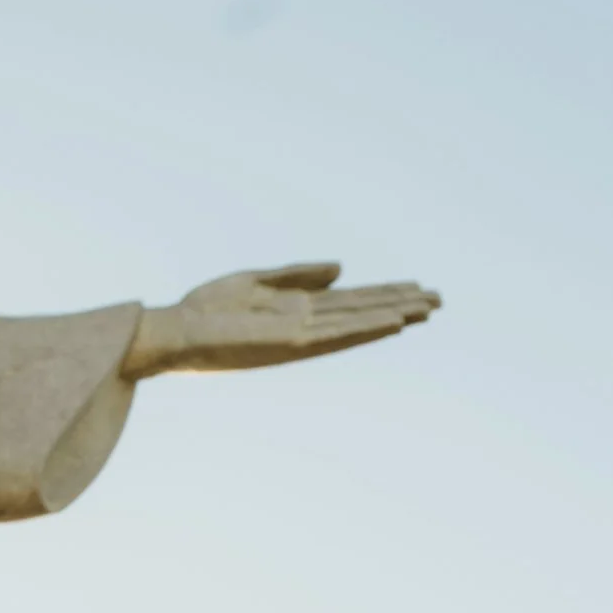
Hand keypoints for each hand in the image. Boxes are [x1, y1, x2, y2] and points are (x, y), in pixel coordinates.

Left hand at [125, 263, 439, 377]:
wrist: (172, 333)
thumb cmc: (204, 311)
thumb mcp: (254, 281)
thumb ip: (297, 276)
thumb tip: (341, 269)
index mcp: (296, 312)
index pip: (349, 302)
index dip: (383, 294)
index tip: (417, 287)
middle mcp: (303, 326)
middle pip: (361, 312)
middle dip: (398, 305)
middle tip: (440, 299)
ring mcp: (298, 336)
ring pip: (356, 324)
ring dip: (392, 315)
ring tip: (427, 308)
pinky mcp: (288, 343)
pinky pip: (335, 335)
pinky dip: (364, 328)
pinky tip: (391, 321)